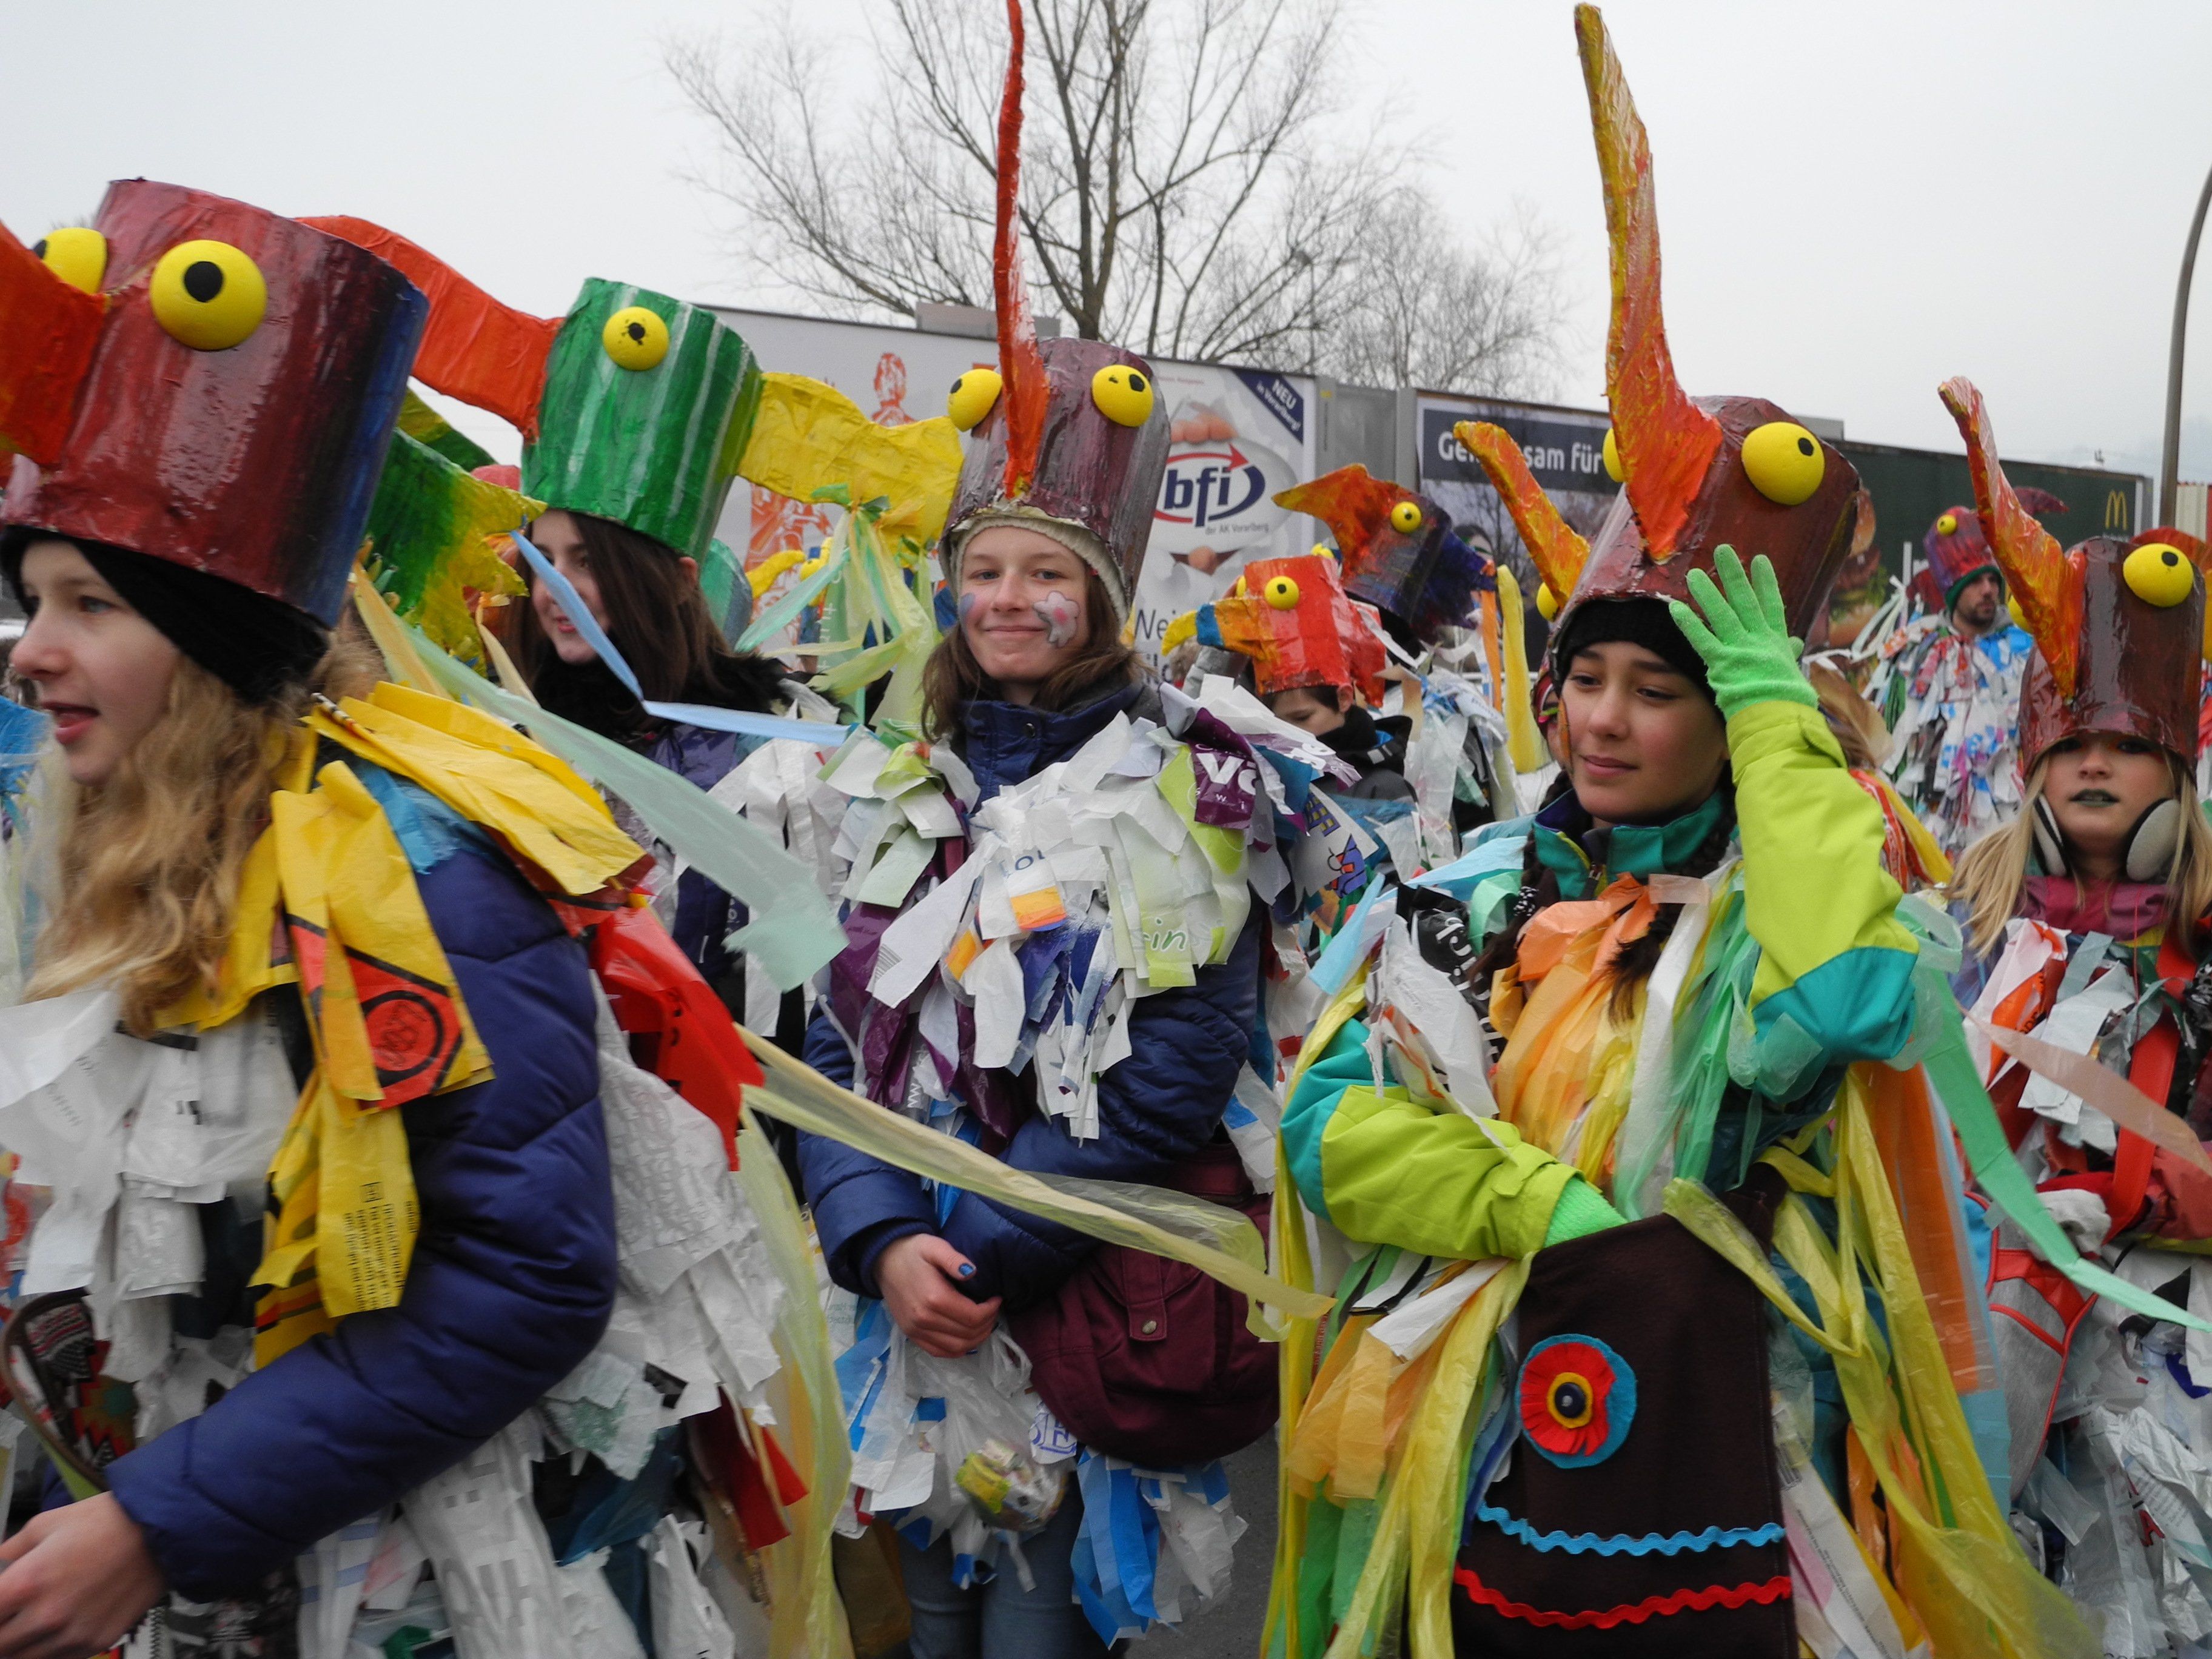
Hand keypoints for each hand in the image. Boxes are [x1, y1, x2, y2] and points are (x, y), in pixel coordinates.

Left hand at [0, 1493, 164, 1657]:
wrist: (161, 1531)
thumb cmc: (103, 1521)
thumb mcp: (46, 1524)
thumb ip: (10, 1550)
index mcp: (26, 1583)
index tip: (0, 1605)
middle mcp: (45, 1617)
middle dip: (2, 1629)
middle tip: (10, 1615)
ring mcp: (72, 1635)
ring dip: (19, 1644)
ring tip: (31, 1622)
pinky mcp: (96, 1643)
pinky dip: (48, 1649)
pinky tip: (55, 1629)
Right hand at [877, 1234, 999, 1357]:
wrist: (884, 1261)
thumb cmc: (912, 1252)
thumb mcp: (934, 1245)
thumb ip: (954, 1258)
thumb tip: (972, 1272)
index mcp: (934, 1298)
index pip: (973, 1317)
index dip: (990, 1311)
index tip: (996, 1298)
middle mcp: (924, 1319)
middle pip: (968, 1335)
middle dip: (987, 1324)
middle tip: (992, 1310)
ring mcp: (916, 1331)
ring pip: (956, 1348)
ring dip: (976, 1339)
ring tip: (983, 1323)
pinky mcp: (911, 1336)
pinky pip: (939, 1352)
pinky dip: (957, 1349)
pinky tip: (967, 1337)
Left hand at [1666, 545, 1817, 720]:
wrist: (1780, 717)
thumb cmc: (1788, 702)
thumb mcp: (1793, 673)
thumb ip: (1788, 654)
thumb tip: (1794, 644)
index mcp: (1776, 642)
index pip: (1771, 605)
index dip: (1765, 582)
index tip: (1760, 560)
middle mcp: (1758, 639)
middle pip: (1744, 600)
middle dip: (1733, 575)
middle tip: (1722, 550)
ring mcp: (1740, 648)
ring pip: (1721, 614)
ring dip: (1707, 592)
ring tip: (1693, 573)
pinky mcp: (1722, 662)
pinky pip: (1701, 638)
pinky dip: (1689, 623)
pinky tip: (1675, 607)